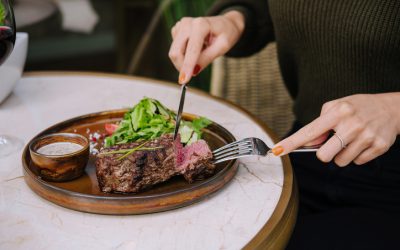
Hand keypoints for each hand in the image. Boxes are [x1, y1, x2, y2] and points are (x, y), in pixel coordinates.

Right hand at [169, 11, 244, 83]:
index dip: (187, 66)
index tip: (184, 81)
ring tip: (202, 53)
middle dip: (182, 66)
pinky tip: (196, 48)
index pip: (191, 50)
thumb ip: (208, 58)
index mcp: (200, 25)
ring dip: (185, 60)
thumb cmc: (225, 34)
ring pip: (174, 52)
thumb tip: (193, 71)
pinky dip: (184, 54)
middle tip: (193, 73)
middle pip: (176, 52)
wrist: (225, 24)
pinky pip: (176, 49)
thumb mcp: (223, 47)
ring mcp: (180, 25)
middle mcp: (187, 23)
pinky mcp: (177, 30)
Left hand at [272, 93, 399, 165]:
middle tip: (333, 142)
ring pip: (340, 161)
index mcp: (338, 112)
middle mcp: (352, 124)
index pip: (309, 131)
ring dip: (341, 154)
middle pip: (324, 156)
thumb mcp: (337, 107)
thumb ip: (320, 124)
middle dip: (324, 153)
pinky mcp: (378, 147)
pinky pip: (357, 162)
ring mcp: (366, 137)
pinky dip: (356, 155)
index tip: (277, 150)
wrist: (392, 108)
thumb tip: (309, 143)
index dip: (291, 143)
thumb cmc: (357, 108)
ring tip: (351, 139)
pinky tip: (362, 142)